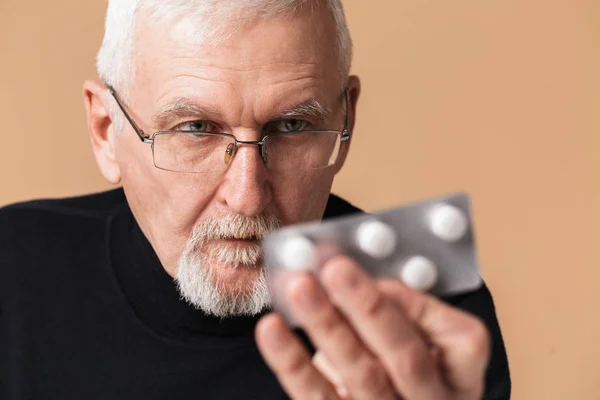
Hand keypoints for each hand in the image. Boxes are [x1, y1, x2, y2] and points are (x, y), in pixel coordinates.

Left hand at [256, 255, 489, 399]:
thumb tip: (354, 273)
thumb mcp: (424, 339)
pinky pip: (317, 398)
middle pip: (406, 358)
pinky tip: (271, 329)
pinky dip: (292, 362)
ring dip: (327, 326)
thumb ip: (406, 310)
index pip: (461, 342)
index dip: (420, 305)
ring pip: (361, 375)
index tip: (384, 275)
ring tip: (299, 287)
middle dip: (369, 309)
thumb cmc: (407, 360)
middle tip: (336, 268)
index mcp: (461, 377)